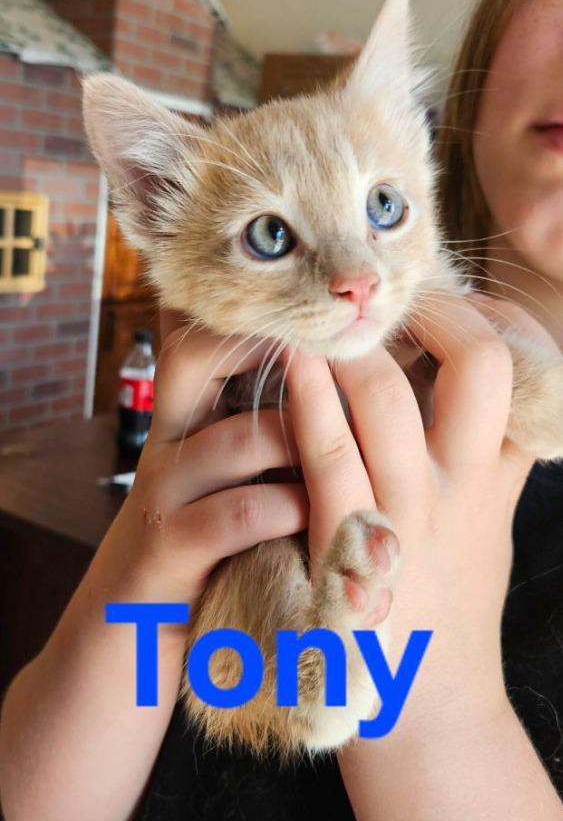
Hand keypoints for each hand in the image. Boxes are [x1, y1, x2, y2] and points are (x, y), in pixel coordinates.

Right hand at [0, 317, 307, 820]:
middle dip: (276, 349)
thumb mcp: (226, 485)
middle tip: (346, 358)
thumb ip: (265, 438)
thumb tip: (343, 389)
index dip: (269, 313)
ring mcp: (162, 496)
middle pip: (202, 355)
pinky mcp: (162, 555)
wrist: (119, 654)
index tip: (338, 316)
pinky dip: (282, 512)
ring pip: (235, 436)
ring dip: (301, 443)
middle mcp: (169, 445)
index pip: (212, 334)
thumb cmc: (199, 563)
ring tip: (352, 460)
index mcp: (188, 422)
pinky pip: (232, 514)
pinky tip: (315, 523)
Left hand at [284, 293, 549, 732]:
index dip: (485, 312)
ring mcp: (409, 519)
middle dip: (427, 310)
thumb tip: (475, 366)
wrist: (427, 708)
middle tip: (382, 297)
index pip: (516, 363)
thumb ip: (490, 447)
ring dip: (352, 345)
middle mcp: (463, 488)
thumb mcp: (489, 518)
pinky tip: (293, 369)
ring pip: (388, 396)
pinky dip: (310, 403)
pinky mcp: (350, 552)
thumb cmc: (449, 599)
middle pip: (474, 361)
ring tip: (325, 319)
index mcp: (497, 473)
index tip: (446, 296)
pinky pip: (330, 458)